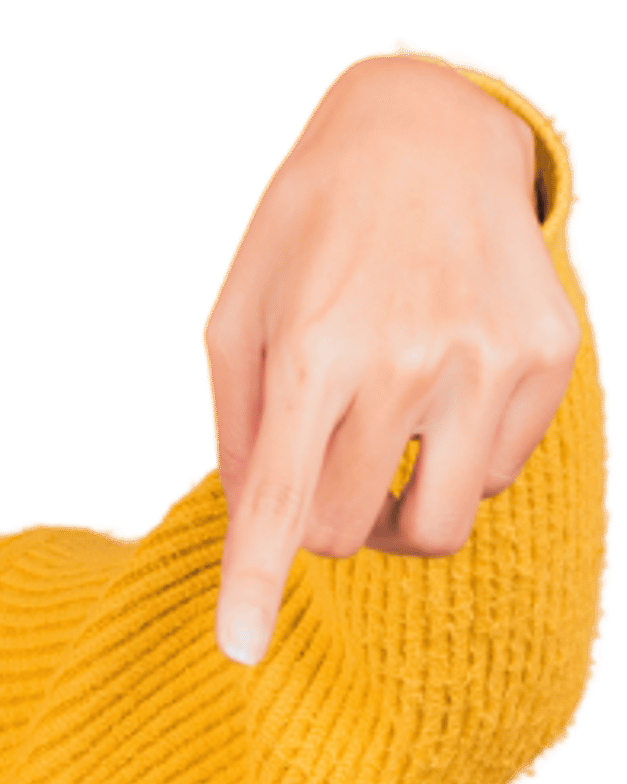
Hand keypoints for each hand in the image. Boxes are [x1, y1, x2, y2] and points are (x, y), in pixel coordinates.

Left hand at [202, 51, 581, 666]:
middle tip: (318, 465)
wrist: (427, 132)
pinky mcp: (545, 359)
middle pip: (348, 529)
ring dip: (395, 514)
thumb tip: (252, 530)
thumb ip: (238, 424)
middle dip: (320, 521)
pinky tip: (441, 386)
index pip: (277, 499)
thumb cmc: (311, 229)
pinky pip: (495, 474)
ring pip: (436, 527)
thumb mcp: (240, 307)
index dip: (253, 583)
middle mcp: (405, 359)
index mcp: (311, 347)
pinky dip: (457, 458)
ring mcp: (486, 361)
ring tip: (380, 450)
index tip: (239, 650)